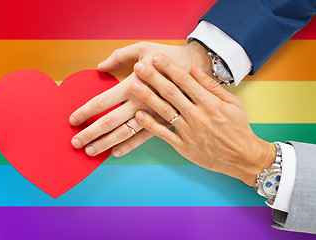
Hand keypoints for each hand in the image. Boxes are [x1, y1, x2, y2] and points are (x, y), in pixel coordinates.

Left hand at [69, 41, 211, 156]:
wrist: (198, 68)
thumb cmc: (169, 57)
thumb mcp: (143, 49)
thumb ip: (119, 56)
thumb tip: (99, 67)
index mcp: (132, 84)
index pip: (101, 102)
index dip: (85, 112)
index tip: (72, 120)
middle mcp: (139, 103)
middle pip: (109, 122)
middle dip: (90, 134)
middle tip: (75, 143)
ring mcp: (152, 115)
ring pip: (124, 134)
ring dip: (105, 144)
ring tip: (90, 152)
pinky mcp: (164, 123)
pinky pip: (143, 138)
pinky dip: (128, 146)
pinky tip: (115, 153)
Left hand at [130, 53, 275, 185]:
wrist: (243, 157)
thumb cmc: (238, 128)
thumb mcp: (232, 103)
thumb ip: (212, 86)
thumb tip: (194, 69)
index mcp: (210, 103)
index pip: (185, 80)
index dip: (169, 67)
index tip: (157, 57)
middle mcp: (197, 115)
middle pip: (171, 93)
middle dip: (153, 77)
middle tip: (139, 66)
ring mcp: (189, 131)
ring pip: (164, 111)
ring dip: (147, 97)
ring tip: (134, 86)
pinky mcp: (183, 146)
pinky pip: (163, 134)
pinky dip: (150, 125)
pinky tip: (138, 115)